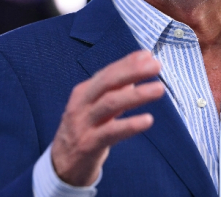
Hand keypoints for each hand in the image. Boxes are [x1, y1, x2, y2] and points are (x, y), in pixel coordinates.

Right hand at [50, 50, 164, 185]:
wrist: (62, 165)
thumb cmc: (84, 131)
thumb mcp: (97, 108)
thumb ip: (116, 90)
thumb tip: (138, 69)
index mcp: (84, 92)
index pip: (107, 73)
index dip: (128, 63)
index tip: (149, 55)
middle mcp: (81, 104)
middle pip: (107, 82)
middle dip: (132, 71)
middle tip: (156, 66)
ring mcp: (84, 124)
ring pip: (110, 103)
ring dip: (136, 95)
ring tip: (159, 89)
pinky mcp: (88, 144)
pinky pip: (111, 132)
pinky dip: (130, 125)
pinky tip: (147, 120)